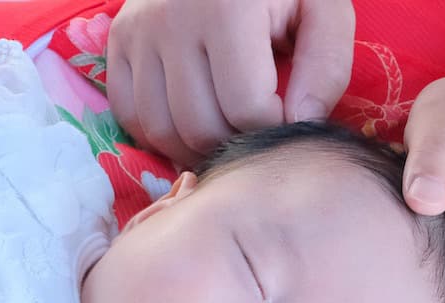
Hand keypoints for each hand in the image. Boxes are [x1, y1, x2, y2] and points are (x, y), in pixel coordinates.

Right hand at [106, 0, 354, 163]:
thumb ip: (326, 64)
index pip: (246, 110)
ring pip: (163, 132)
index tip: (285, 111)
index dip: (272, 125)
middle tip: (254, 123)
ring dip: (197, 146)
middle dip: (234, 140)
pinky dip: (160, 134)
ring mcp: (138, 33)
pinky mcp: (118, 43)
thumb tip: (302, 122)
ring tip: (224, 125)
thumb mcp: (321, 6)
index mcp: (227, 7)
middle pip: (201, 128)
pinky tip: (188, 119)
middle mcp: (172, 19)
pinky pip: (132, 117)